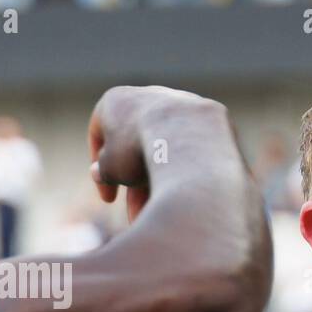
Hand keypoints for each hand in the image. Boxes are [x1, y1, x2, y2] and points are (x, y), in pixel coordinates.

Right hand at [87, 85, 226, 224]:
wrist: (189, 140)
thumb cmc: (140, 151)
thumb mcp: (111, 168)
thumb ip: (103, 170)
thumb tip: (100, 173)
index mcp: (117, 100)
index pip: (101, 135)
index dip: (102, 172)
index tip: (109, 199)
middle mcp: (150, 96)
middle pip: (139, 146)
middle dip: (137, 186)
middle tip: (139, 216)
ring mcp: (182, 104)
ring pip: (169, 151)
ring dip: (163, 184)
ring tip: (166, 216)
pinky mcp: (211, 118)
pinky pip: (194, 149)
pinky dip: (189, 170)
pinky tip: (190, 197)